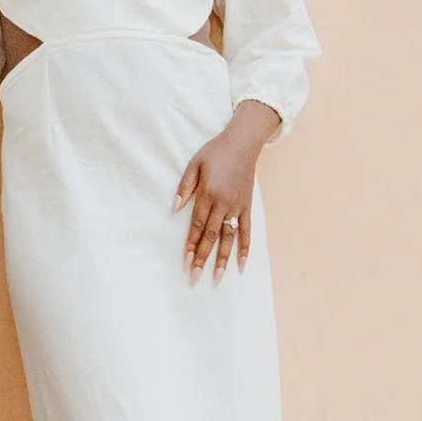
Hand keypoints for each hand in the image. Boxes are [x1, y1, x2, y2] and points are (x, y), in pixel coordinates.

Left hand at [176, 101, 280, 279]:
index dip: (191, 243)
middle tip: (195, 277)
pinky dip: (245, 248)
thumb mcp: (194, 164)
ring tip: (217, 277)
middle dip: (202, 257)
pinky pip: (247, 231)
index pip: (197, 224)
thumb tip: (174, 209)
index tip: (186, 261)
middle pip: (211, 235)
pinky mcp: (247, 207)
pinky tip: (242, 265)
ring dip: (223, 258)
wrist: (242, 143)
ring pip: (229, 237)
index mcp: (208, 193)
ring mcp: (237, 207)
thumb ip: (184, 187)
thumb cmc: (215, 152)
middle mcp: (224, 203)